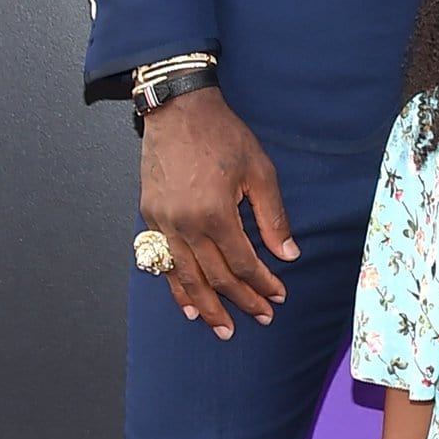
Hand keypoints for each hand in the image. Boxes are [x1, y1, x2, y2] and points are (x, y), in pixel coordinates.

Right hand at [139, 86, 298, 337]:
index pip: (242, 263)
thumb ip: (272, 216)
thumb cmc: (224, 135)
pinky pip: (164, 263)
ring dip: (207, 306)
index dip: (262, 283)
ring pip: (187, 278)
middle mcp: (186, 226)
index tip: (278, 296)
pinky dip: (176, 288)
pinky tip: (187, 306)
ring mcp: (164, 224)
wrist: (179, 110)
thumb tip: (288, 254)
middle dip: (241, 300)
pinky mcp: (150, 218)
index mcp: (215, 214)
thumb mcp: (259, 169)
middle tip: (261, 318)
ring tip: (224, 328)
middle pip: (215, 276)